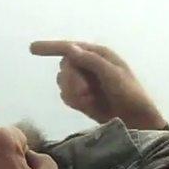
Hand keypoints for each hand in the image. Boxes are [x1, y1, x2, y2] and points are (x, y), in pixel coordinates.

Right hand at [30, 41, 167, 129]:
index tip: (32, 48)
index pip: (69, 48)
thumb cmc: (130, 93)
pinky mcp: (81, 98)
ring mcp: (84, 82)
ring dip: (73, 92)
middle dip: (71, 80)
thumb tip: (70, 49)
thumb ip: (91, 61)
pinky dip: (73, 101)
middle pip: (64, 66)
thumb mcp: (113, 75)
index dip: (50, 47)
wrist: (136, 120)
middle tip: (85, 91)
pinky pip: (65, 96)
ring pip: (62, 82)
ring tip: (89, 99)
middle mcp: (88, 65)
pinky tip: (87, 105)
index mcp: (98, 54)